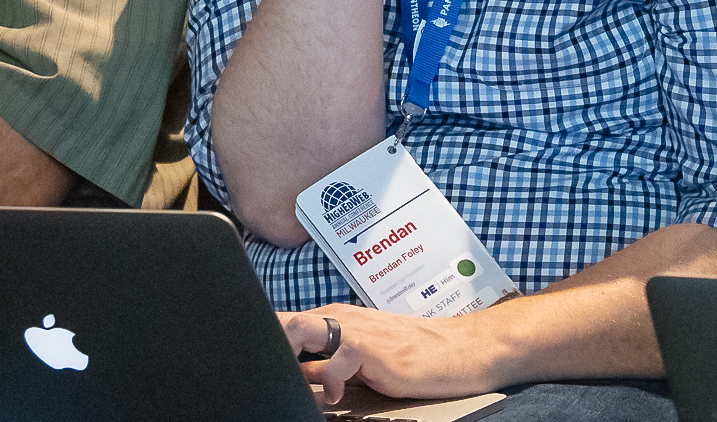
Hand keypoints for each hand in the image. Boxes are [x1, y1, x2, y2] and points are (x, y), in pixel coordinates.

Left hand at [281, 303, 500, 404]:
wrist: (460, 350)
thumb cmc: (415, 356)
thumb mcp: (362, 362)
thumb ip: (326, 366)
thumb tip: (293, 375)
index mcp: (334, 320)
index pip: (285, 323)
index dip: (265, 339)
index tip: (256, 362)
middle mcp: (340, 319)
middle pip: (283, 321)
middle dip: (268, 344)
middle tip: (268, 374)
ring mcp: (355, 330)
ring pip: (300, 330)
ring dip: (289, 355)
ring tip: (294, 383)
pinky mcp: (373, 348)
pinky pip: (337, 359)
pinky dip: (330, 382)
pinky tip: (337, 396)